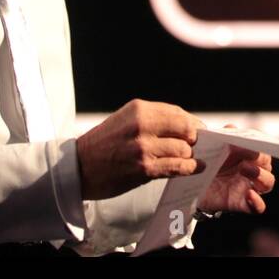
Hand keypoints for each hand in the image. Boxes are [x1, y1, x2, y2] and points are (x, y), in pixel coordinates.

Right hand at [76, 99, 206, 199]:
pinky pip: (176, 167)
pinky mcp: (144, 168)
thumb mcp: (126, 119)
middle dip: (194, 139)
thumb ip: (154, 119)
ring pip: (183, 149)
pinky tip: (195, 168)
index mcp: (139, 109)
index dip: (193, 123)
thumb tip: (185, 125)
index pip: (178, 113)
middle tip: (195, 146)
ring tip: (188, 158)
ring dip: (188, 156)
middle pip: (186, 130)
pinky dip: (189, 168)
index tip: (200, 131)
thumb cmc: (104, 143)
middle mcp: (142, 125)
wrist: (79, 167)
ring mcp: (143, 148)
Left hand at [198, 128, 274, 214]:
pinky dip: (257, 202)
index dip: (262, 145)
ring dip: (261, 176)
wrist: (193, 188)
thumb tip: (231, 128)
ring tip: (245, 169)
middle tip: (248, 154)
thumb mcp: (213, 149)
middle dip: (261, 158)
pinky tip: (249, 195)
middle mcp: (251, 172)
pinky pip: (258, 207)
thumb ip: (224, 137)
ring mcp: (248, 188)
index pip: (263, 149)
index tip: (253, 142)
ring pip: (268, 183)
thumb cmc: (208, 166)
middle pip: (268, 165)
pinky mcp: (242, 204)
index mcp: (247, 157)